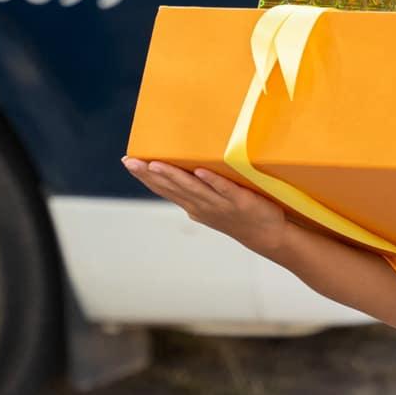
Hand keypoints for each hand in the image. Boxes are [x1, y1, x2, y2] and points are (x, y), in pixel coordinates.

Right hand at [121, 157, 289, 254]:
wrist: (266, 234)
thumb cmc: (238, 215)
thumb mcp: (210, 204)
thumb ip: (195, 191)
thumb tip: (179, 172)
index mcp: (193, 205)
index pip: (165, 188)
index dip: (146, 176)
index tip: (129, 161)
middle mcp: (203, 205)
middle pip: (173, 187)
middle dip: (151, 174)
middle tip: (131, 160)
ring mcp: (221, 204)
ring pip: (194, 188)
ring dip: (174, 176)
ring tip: (156, 164)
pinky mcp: (241, 201)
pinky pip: (225, 189)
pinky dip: (212, 181)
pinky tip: (201, 171)